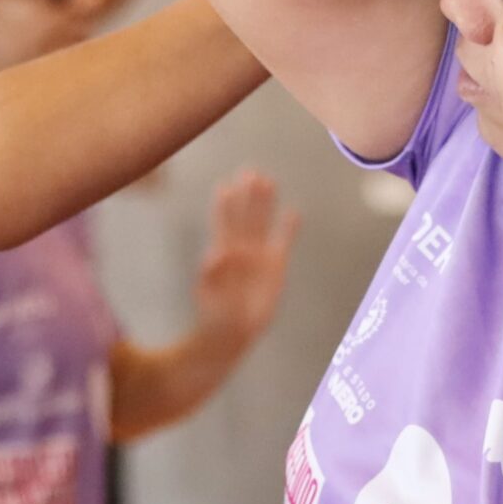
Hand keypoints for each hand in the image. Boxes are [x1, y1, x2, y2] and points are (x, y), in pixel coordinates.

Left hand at [193, 170, 300, 349]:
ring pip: (263, 224)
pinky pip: (284, 243)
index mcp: (222, 252)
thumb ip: (211, 274)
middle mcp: (241, 249)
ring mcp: (259, 256)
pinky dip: (288, 229)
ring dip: (266, 204)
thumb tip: (214, 254)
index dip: (224, 206)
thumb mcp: (208, 293)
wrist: (232, 331)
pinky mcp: (276, 267)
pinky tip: (294, 213)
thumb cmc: (214, 312)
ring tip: (268, 181)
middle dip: (248, 196)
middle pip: (246, 217)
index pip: (224, 224)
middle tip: (250, 172)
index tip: (225, 187)